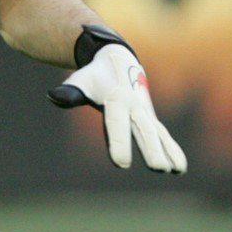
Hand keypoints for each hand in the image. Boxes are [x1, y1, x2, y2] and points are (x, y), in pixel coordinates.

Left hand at [48, 44, 186, 172]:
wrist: (118, 61)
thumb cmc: (94, 77)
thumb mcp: (81, 81)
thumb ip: (70, 92)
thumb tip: (52, 95)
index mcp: (116, 98)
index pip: (117, 123)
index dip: (120, 142)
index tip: (121, 164)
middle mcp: (135, 106)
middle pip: (143, 130)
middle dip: (151, 149)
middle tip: (158, 168)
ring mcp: (146, 113)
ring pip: (158, 134)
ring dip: (168, 151)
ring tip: (176, 170)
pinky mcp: (151, 119)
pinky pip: (164, 135)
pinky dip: (173, 149)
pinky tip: (179, 168)